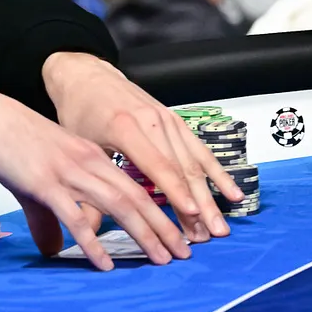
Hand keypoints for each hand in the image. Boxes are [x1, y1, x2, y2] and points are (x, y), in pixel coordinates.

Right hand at [0, 79, 186, 270]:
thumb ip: (54, 217)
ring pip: (119, 204)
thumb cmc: (16, 145)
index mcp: (97, 158)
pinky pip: (76, 217)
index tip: (181, 230)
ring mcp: (71, 173)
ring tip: (162, 258)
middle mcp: (92, 163)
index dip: (164, 208)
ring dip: (144, 234)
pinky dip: (93, 242)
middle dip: (165, 226)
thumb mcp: (44, 181)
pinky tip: (106, 263)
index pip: (140, 185)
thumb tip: (56, 249)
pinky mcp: (46, 184)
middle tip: (185, 252)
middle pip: (139, 197)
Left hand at [41, 52, 241, 244]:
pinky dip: (218, 174)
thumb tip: (88, 230)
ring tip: (220, 225)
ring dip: (211, 196)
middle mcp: (154, 123)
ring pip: (196, 163)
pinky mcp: (177, 122)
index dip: (177, 193)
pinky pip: (201, 151)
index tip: (192, 215)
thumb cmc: (81, 112)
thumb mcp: (79, 149)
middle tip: (211, 233)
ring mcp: (169, 120)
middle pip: (183, 169)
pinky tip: (231, 193)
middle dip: (200, 204)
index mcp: (127, 128)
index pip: (158, 166)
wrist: (89, 77)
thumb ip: (88, 189)